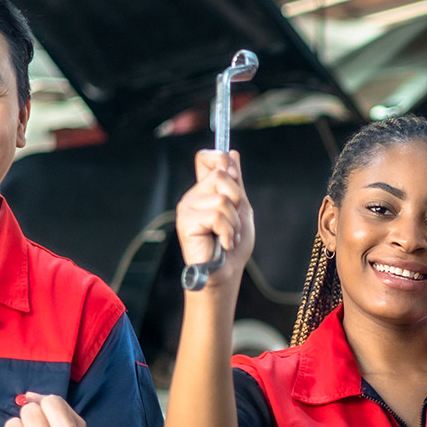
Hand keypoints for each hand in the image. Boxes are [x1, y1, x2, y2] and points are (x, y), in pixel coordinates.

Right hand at [175, 151, 253, 286]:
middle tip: (232, 222)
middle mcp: (193, 195)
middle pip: (220, 175)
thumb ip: (236, 183)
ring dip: (234, 222)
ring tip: (227, 236)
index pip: (205, 158)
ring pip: (222, 199)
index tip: (234, 175)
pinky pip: (217, 215)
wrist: (226, 272)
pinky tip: (222, 243)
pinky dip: (228, 232)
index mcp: (205, 190)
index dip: (220, 159)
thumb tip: (232, 153)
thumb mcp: (241, 208)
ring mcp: (187, 206)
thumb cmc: (233, 245)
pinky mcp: (185, 220)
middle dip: (236, 200)